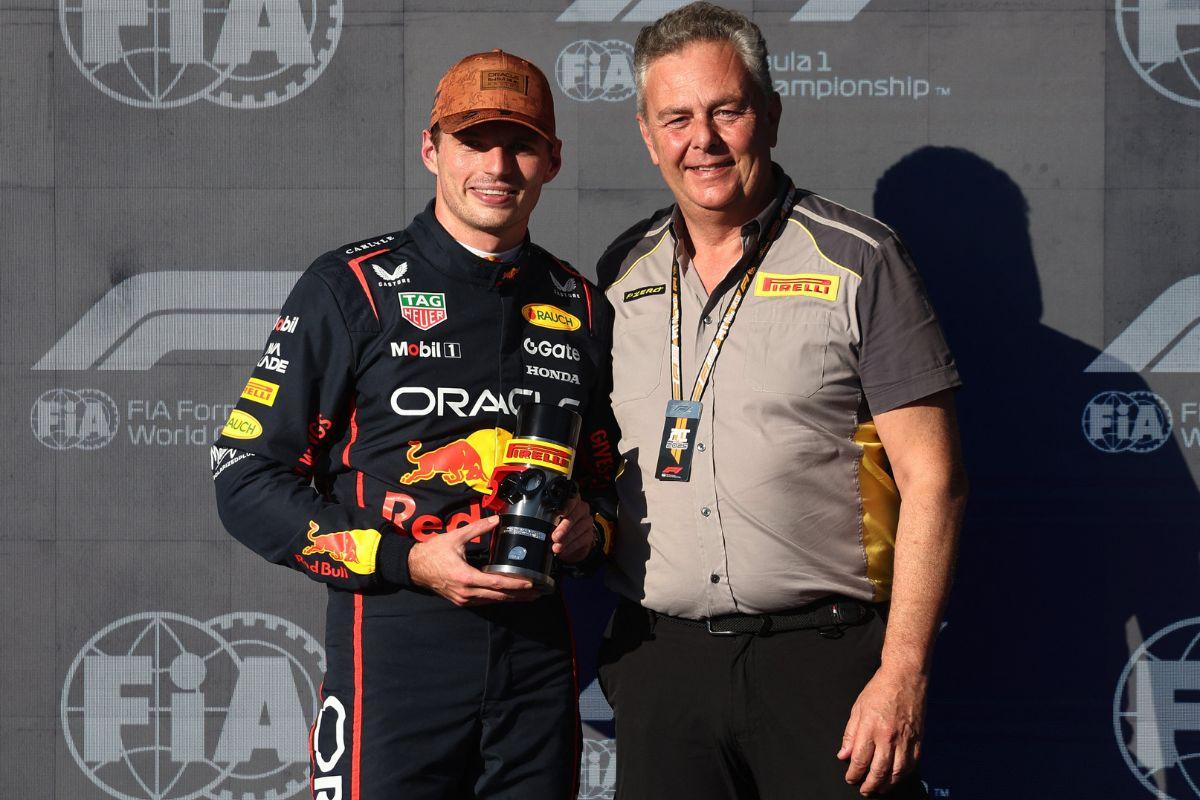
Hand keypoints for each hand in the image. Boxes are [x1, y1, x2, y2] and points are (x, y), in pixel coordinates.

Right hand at [407, 516, 538, 605]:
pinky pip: (483, 601)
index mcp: (466, 577)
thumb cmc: (433, 552)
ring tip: (528, 596)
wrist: (414, 567)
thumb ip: (477, 528)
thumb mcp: (455, 537)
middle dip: (519, 595)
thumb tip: (496, 520)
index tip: (531, 584)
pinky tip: (508, 595)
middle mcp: (466, 592)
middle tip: (538, 593)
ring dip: (510, 598)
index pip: (497, 583)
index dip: (515, 584)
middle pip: (498, 596)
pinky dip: (497, 598)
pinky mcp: (460, 600)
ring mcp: (463, 599)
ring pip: (492, 601)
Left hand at [551, 497, 593, 563]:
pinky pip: (581, 541)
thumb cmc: (558, 527)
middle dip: (563, 528)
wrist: (569, 541)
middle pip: (574, 516)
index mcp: (572, 501)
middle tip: (555, 537)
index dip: (565, 507)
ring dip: (566, 540)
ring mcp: (587, 522)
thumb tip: (542, 526)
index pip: (571, 500)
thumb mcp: (553, 520)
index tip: (559, 514)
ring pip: (577, 530)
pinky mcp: (589, 535)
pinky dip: (570, 547)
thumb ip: (549, 519)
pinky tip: (563, 551)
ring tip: (556, 547)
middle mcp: (582, 509)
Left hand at [837, 664, 926, 795]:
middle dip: (870, 785)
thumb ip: (850, 734)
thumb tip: (843, 755)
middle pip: (879, 771)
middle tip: (864, 790)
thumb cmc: (879, 690)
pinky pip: (912, 764)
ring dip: (887, 784)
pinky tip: (896, 777)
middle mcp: (888, 737)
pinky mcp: (918, 739)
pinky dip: (903, 774)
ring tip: (880, 788)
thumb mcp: (857, 709)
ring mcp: (905, 739)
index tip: (850, 778)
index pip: (860, 760)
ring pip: (897, 772)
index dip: (854, 774)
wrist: (905, 677)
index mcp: (870, 728)